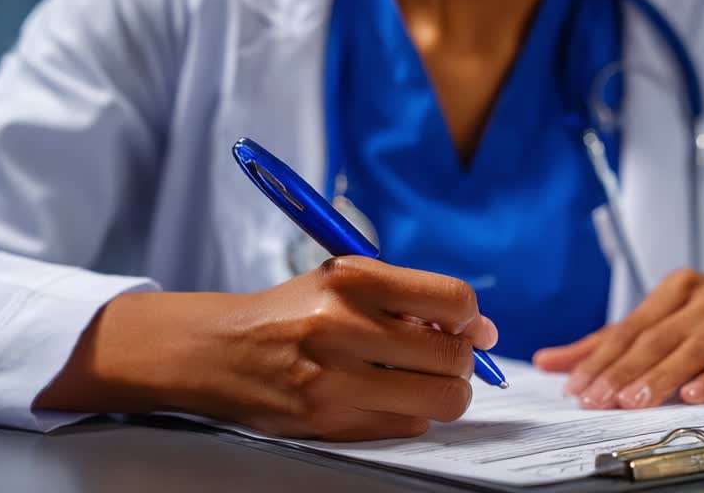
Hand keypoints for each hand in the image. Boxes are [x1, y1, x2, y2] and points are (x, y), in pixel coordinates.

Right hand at [36, 256, 497, 440]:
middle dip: (461, 361)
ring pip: (438, 399)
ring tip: (424, 382)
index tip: (471, 327)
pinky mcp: (326, 419)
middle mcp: (342, 325)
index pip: (452, 299)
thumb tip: (482, 329)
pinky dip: (410, 414)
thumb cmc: (294, 311)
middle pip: (451, 356)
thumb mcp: (343, 281)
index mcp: (352, 279)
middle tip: (447, 359)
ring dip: (444, 393)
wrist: (221, 350)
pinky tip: (388, 398)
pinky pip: (405, 426)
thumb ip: (410, 298)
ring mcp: (333, 377)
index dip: (472, 319)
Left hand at [532, 270, 703, 409]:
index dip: (600, 356)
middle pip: (658, 336)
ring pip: (695, 347)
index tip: (575, 386)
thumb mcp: (675, 322)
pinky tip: (696, 395)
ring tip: (636, 402)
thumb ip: (614, 343)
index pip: (631, 325)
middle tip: (598, 399)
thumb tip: (549, 361)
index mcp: (680, 286)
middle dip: (624, 370)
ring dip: (663, 377)